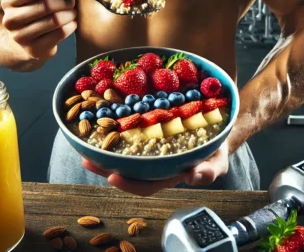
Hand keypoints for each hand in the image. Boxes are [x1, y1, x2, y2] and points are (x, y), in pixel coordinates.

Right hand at [1, 0, 76, 60]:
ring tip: (72, 12)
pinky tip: (72, 23)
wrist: (27, 42)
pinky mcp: (34, 50)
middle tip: (71, 1)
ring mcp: (21, 37)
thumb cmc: (33, 13)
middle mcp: (10, 20)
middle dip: (63, 1)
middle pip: (45, 5)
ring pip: (54, 20)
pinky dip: (70, 26)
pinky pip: (59, 34)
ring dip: (69, 14)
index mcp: (8, 2)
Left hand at [82, 142, 229, 195]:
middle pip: (127, 170)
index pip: (145, 184)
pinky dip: (115, 129)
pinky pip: (128, 134)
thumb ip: (208, 171)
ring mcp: (149, 149)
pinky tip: (102, 119)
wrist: (217, 129)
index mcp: (168, 175)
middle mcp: (154, 164)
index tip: (113, 177)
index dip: (128, 183)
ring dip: (104, 150)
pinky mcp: (147, 132)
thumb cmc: (215, 150)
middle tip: (87, 160)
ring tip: (86, 142)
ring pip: (123, 153)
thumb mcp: (217, 162)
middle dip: (105, 167)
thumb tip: (194, 177)